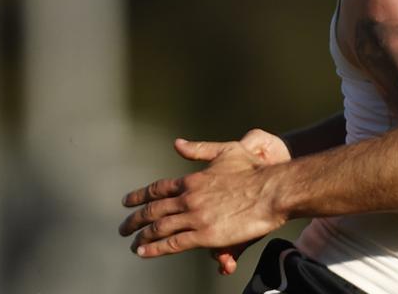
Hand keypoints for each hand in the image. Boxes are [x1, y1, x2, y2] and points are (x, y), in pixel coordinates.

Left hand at [119, 129, 291, 262]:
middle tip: (123, 228)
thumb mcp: (228, 151)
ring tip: (132, 243)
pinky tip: (143, 252)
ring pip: (159, 228)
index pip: (158, 189)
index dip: (139, 196)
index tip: (126, 202)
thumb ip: (200, 150)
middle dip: (134, 220)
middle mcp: (189, 198)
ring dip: (142, 237)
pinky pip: (172, 244)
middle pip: (153, 210)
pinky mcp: (205, 235)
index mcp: (193, 179)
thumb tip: (176, 143)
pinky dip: (154, 249)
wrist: (274, 190)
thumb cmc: (256, 170)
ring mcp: (195, 217)